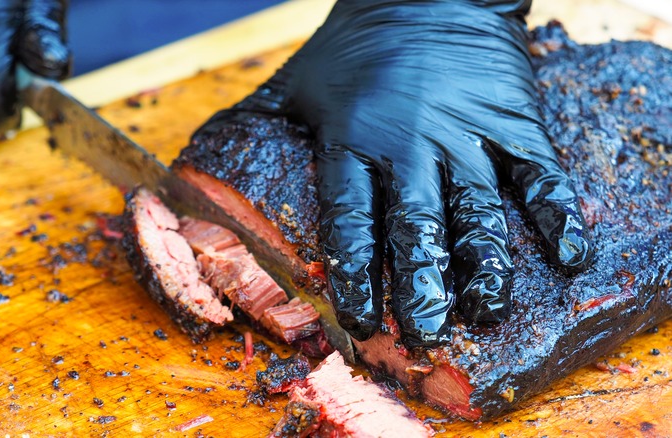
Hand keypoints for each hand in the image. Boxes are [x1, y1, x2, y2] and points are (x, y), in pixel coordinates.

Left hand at [195, 0, 593, 347]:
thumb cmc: (354, 44)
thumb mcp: (295, 83)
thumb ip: (259, 127)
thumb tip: (195, 167)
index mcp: (353, 140)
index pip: (351, 221)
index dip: (355, 276)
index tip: (360, 322)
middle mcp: (410, 144)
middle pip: (415, 228)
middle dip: (420, 287)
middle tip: (424, 337)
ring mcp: (466, 133)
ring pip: (477, 211)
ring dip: (483, 267)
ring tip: (484, 311)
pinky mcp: (513, 121)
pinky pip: (539, 175)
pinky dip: (556, 216)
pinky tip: (566, 258)